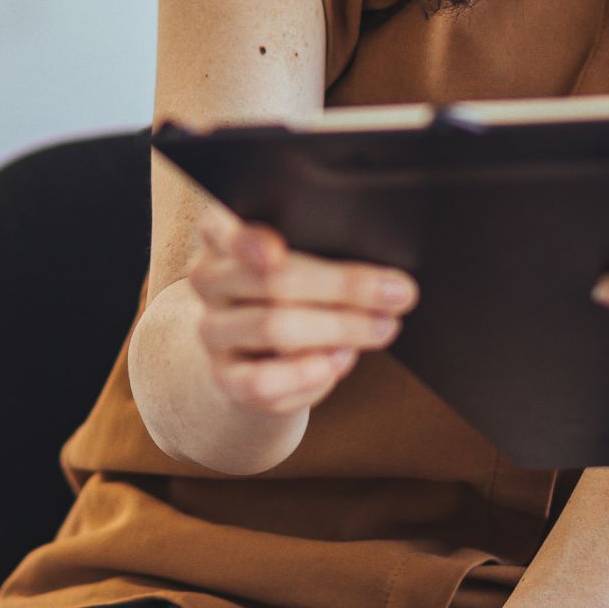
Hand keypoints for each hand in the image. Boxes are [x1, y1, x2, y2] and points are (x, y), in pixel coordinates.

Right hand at [189, 219, 413, 422]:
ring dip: (339, 328)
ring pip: (273, 327)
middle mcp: (209, 280)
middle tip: (399, 293)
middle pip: (272, 280)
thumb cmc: (298, 296)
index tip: (275, 254)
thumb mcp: (308, 266)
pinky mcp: (224, 377)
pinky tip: (338, 363)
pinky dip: (306, 374)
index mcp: (223, 237)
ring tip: (382, 328)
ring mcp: (212, 331)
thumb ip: (330, 260)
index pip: (219, 226)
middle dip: (344, 287)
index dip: (247, 240)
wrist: (264, 361)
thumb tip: (388, 285)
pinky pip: (262, 381)